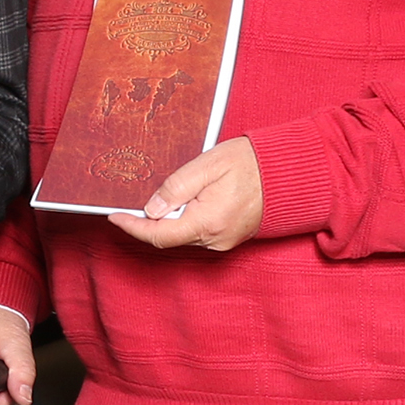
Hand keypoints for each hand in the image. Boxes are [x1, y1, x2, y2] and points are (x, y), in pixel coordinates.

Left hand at [105, 137, 264, 252]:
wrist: (290, 173)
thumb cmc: (252, 164)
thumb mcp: (208, 166)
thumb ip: (177, 187)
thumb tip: (151, 209)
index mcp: (208, 222)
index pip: (159, 234)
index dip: (132, 227)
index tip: (114, 216)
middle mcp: (215, 238)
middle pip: (168, 236)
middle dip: (146, 222)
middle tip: (127, 203)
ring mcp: (224, 240)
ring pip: (182, 235)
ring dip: (166, 220)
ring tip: (155, 199)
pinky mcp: (229, 237)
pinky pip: (197, 232)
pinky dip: (183, 220)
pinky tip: (180, 203)